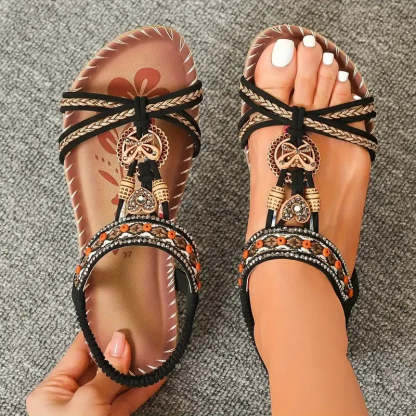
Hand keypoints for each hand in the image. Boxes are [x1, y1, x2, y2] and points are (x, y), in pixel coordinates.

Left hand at [26, 331, 164, 415]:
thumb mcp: (88, 404)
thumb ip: (107, 374)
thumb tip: (120, 342)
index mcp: (52, 391)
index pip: (78, 352)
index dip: (98, 336)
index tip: (117, 319)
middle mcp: (69, 400)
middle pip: (98, 367)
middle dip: (120, 352)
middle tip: (139, 334)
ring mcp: (90, 412)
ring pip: (114, 384)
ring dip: (134, 371)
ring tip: (152, 353)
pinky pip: (124, 401)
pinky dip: (140, 390)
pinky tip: (155, 378)